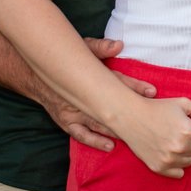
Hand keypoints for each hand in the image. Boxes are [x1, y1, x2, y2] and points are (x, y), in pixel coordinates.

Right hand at [39, 38, 156, 152]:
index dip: (134, 86)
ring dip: (116, 128)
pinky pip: (81, 135)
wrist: (38, 75)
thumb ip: (100, 47)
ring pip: (98, 122)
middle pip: (109, 105)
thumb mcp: (82, 48)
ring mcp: (72, 111)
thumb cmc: (65, 60)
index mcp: (88, 76)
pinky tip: (110, 145)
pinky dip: (95, 141)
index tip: (152, 92)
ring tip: (136, 135)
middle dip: (130, 111)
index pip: (115, 81)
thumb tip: (118, 45)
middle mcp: (80, 96)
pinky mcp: (66, 122)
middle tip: (149, 118)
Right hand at [121, 98, 190, 178]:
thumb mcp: (183, 103)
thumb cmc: (159, 108)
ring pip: (190, 161)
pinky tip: (169, 153)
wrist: (131, 117)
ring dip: (184, 152)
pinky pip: (179, 173)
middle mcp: (180, 147)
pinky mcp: (159, 168)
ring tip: (171, 140)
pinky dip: (177, 165)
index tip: (184, 124)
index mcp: (188, 131)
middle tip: (175, 131)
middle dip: (190, 140)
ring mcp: (169, 159)